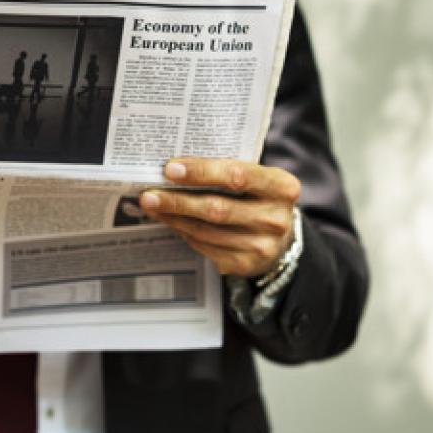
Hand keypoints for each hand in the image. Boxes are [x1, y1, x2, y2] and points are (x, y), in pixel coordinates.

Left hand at [139, 158, 300, 277]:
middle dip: (178, 200)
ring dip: (174, 218)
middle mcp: (276, 218)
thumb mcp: (256, 179)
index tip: (170, 169)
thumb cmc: (259, 197)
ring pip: (207, 230)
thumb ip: (226, 170)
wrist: (280, 238)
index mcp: (283, 187)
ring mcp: (263, 245)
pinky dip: (183, 231)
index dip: (201, 172)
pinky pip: (206, 246)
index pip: (237, 176)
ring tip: (152, 206)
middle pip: (218, 208)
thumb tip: (174, 168)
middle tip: (149, 194)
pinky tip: (170, 221)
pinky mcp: (246, 264)